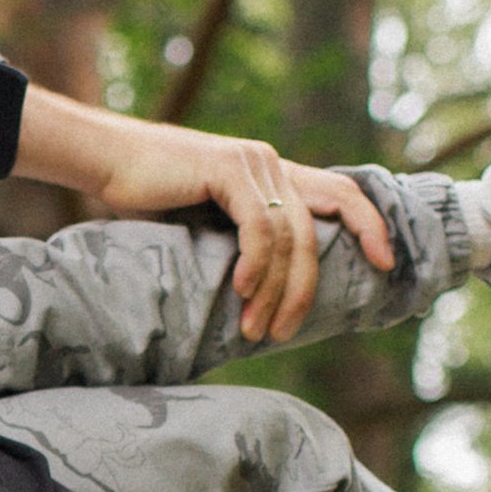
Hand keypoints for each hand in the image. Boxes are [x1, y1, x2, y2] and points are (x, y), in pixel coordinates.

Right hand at [15, 90, 395, 343]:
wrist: (106, 159)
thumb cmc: (147, 197)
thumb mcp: (205, 224)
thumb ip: (239, 241)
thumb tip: (260, 293)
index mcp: (272, 174)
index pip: (340, 194)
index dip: (370, 226)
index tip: (385, 264)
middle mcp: (270, 163)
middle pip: (315, 231)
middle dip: (306, 289)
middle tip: (287, 332)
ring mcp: (252, 162)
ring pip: (287, 238)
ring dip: (273, 291)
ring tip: (255, 328)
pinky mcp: (229, 169)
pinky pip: (258, 228)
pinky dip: (255, 264)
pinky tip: (241, 292)